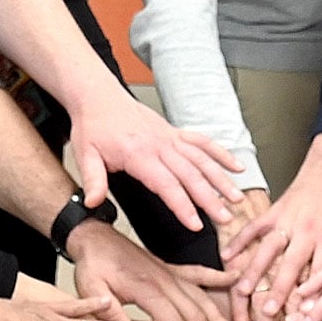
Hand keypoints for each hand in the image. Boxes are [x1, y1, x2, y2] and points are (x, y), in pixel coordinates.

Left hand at [61, 87, 239, 234]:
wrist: (98, 96)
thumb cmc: (93, 124)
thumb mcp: (85, 154)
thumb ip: (93, 180)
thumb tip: (94, 202)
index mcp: (139, 154)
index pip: (167, 185)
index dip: (183, 206)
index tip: (196, 224)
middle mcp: (160, 145)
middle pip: (191, 175)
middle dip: (210, 199)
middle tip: (225, 218)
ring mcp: (170, 137)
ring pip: (202, 160)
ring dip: (221, 179)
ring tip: (237, 198)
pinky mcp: (174, 132)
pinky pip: (202, 142)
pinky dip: (221, 153)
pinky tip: (236, 166)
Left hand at [69, 221, 232, 320]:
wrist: (93, 236)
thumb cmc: (91, 264)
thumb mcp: (92, 293)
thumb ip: (114, 316)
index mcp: (146, 288)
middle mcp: (164, 280)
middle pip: (194, 312)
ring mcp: (171, 273)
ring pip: (201, 296)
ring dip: (218, 316)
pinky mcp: (171, 268)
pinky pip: (199, 273)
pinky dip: (218, 277)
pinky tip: (235, 279)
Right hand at [222, 138, 321, 320]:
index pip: (318, 275)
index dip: (309, 300)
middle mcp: (307, 232)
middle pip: (290, 267)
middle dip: (278, 293)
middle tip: (267, 315)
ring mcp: (287, 221)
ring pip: (268, 249)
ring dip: (255, 271)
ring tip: (242, 293)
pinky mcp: (273, 211)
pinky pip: (253, 227)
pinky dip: (238, 241)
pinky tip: (226, 258)